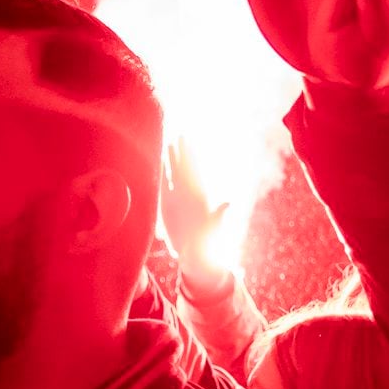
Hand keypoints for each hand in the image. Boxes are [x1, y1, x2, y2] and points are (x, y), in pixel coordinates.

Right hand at [159, 139, 236, 296]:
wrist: (195, 253)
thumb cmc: (207, 241)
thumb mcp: (213, 227)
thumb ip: (219, 214)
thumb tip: (228, 203)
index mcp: (199, 195)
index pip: (194, 171)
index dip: (191, 156)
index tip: (189, 142)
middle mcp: (188, 194)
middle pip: (184, 168)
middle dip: (182, 152)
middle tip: (180, 135)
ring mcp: (177, 198)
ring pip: (174, 174)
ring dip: (171, 159)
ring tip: (169, 143)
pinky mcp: (167, 206)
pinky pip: (164, 186)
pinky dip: (162, 174)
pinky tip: (161, 163)